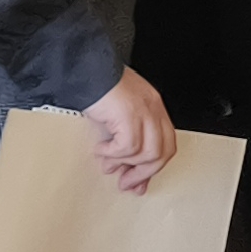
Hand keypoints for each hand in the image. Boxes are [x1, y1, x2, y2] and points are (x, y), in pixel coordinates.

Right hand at [83, 68, 176, 193]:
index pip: (166, 145)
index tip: (139, 182)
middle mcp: (153, 108)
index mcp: (154, 108)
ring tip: (108, 163)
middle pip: (163, 152)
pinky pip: (128, 146)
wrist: (84, 68)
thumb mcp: (117, 117)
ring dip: (125, 164)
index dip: (153, 167)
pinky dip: (113, 153)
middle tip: (126, 183)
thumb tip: (126, 170)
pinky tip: (101, 148)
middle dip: (143, 173)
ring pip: (148, 153)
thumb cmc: (96, 88)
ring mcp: (144, 110)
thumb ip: (126, 138)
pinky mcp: (130, 114)